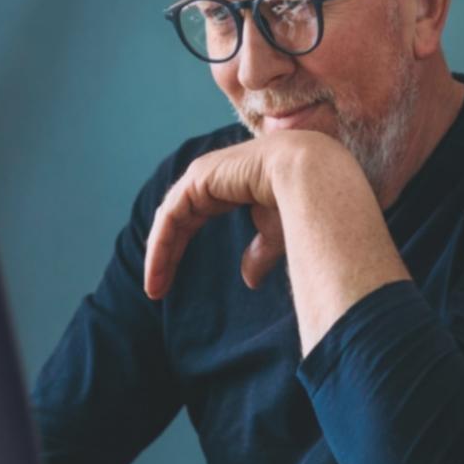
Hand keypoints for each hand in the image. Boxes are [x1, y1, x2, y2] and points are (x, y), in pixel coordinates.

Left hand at [143, 136, 296, 299]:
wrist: (309, 177)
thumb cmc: (301, 201)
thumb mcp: (275, 234)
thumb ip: (259, 253)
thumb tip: (249, 281)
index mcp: (228, 184)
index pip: (193, 218)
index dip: (179, 250)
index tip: (170, 283)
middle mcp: (211, 176)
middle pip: (176, 220)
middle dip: (165, 255)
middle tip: (156, 289)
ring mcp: (202, 174)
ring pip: (169, 220)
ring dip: (158, 255)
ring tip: (154, 289)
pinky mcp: (197, 179)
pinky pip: (170, 217)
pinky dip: (160, 245)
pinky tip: (157, 271)